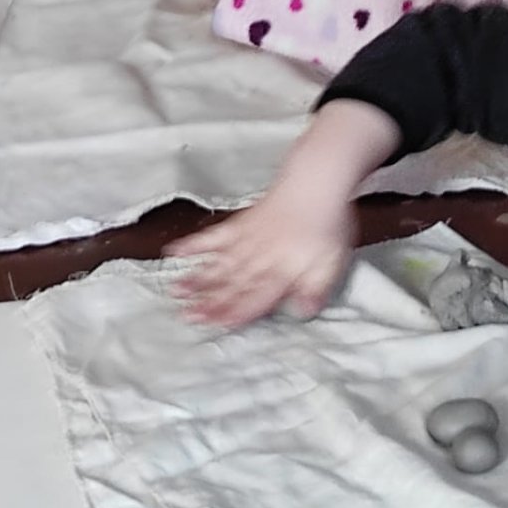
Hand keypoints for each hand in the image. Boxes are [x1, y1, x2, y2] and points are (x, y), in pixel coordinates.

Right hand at [164, 188, 355, 327]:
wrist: (314, 182)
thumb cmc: (326, 222)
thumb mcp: (332, 262)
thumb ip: (315, 288)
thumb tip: (301, 312)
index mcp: (281, 271)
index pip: (253, 298)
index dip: (233, 312)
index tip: (213, 324)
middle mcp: (259, 258)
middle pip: (230, 284)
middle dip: (207, 301)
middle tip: (184, 315)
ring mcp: (246, 240)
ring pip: (218, 263)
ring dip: (196, 278)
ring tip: (174, 290)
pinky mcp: (240, 223)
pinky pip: (213, 236)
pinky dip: (193, 244)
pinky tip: (176, 251)